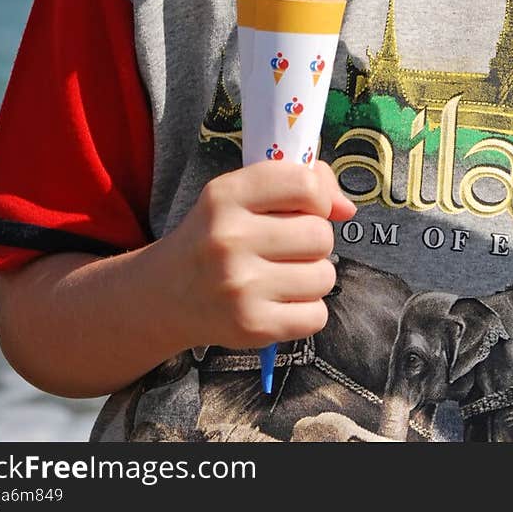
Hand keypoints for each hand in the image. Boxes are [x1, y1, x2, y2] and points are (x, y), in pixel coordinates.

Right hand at [163, 160, 355, 349]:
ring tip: (282, 275)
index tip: (304, 208)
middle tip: (286, 248)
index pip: (305, 184)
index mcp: (226, 195)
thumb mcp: (241, 194)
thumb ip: (298, 184)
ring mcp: (240, 287)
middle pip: (321, 234)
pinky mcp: (251, 327)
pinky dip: (307, 310)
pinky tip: (280, 301)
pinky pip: (317, 316)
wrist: (166, 294)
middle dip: (313, 240)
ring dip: (313, 276)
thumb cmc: (215, 235)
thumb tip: (347, 209)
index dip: (318, 197)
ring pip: (325, 276)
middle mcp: (230, 239)